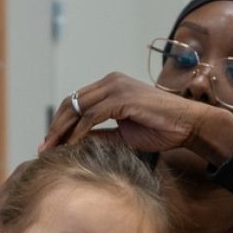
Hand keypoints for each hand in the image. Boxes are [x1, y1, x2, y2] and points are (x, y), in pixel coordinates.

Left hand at [39, 72, 232, 164]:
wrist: (189, 125)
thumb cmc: (161, 129)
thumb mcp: (123, 134)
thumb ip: (100, 135)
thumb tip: (76, 143)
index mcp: (111, 87)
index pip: (76, 102)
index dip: (60, 123)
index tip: (49, 144)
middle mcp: (111, 82)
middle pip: (71, 102)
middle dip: (55, 127)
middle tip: (43, 148)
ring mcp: (117, 87)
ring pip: (78, 107)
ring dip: (62, 130)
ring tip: (52, 150)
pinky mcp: (123, 98)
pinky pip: (93, 115)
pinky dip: (80, 131)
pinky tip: (72, 146)